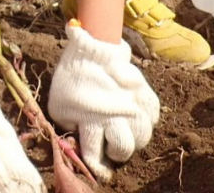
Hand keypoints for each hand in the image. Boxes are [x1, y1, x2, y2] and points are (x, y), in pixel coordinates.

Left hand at [48, 22, 160, 181]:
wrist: (91, 47)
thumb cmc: (72, 77)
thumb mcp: (59, 105)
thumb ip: (69, 126)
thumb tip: (81, 139)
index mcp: (90, 120)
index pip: (95, 154)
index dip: (97, 165)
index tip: (98, 166)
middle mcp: (115, 116)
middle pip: (125, 148)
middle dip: (118, 153)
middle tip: (112, 147)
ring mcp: (132, 104)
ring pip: (143, 135)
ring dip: (135, 139)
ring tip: (126, 133)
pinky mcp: (144, 92)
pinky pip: (154, 115)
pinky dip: (148, 120)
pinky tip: (138, 118)